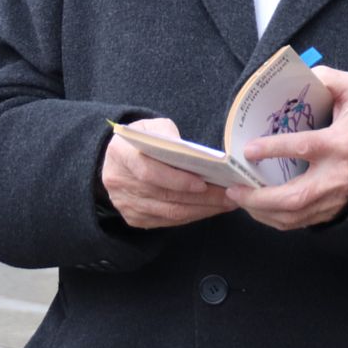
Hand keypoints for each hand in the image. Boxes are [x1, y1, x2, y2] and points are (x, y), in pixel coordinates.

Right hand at [102, 120, 233, 229]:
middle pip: (165, 196)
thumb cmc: (142, 140)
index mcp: (121, 154)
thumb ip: (168, 135)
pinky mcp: (134, 218)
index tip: (203, 182)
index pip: (149, 171)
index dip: (177, 180)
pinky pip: (168, 221)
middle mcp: (120, 182)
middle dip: (201, 197)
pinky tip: (210, 209)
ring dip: (202, 209)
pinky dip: (192, 216)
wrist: (118, 159)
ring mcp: (126, 204)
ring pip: (169, 213)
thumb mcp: (152, 126)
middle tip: (230, 195)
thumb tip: (194, 155)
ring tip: (227, 203)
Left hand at [230, 67, 347, 230]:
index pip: (304, 148)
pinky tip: (261, 209)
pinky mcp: (336, 210)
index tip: (248, 150)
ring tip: (240, 199)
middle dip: (259, 198)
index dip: (274, 149)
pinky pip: (302, 223)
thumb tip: (304, 75)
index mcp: (342, 144)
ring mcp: (338, 198)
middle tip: (234, 189)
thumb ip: (329, 79)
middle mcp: (339, 176)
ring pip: (295, 216)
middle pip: (294, 197)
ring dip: (263, 212)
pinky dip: (277, 220)